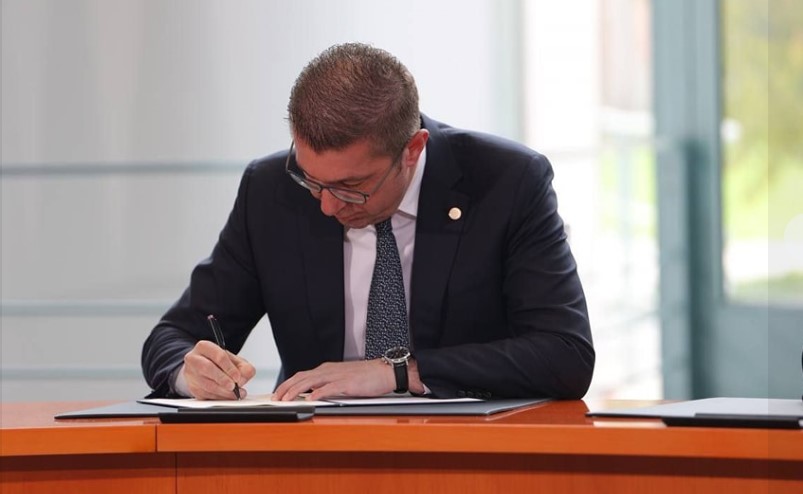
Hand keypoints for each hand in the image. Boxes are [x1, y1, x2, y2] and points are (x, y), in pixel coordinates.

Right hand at [181, 340, 255, 399]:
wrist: (203, 369)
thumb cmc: (218, 363)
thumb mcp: (234, 360)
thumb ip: (243, 366)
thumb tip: (244, 376)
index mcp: (204, 347)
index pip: (218, 356)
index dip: (229, 368)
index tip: (237, 377)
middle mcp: (194, 359)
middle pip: (208, 368)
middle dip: (223, 379)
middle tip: (234, 386)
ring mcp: (191, 374)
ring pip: (206, 384)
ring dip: (222, 392)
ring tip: (235, 393)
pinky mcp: (192, 388)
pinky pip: (205, 395)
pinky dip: (219, 397)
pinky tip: (227, 396)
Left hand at [273, 358, 425, 400]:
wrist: (387, 371)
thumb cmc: (368, 377)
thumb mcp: (343, 379)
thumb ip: (328, 385)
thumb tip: (313, 394)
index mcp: (327, 369)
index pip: (301, 376)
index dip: (287, 384)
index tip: (277, 393)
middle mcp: (329, 370)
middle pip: (301, 377)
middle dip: (285, 388)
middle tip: (274, 398)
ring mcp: (337, 376)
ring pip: (310, 382)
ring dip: (295, 391)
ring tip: (285, 399)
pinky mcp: (347, 383)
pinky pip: (329, 388)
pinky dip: (317, 393)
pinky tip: (310, 400)